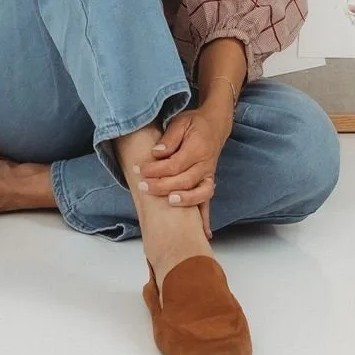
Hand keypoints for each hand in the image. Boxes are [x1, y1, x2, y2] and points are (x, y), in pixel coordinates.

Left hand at [138, 103, 230, 233]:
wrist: (215, 125)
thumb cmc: (195, 124)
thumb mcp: (181, 122)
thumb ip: (169, 138)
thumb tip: (156, 153)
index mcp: (198, 148)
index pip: (175, 163)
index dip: (156, 169)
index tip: (139, 170)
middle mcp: (205, 164)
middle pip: (184, 180)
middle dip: (162, 186)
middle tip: (143, 187)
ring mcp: (209, 175)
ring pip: (200, 193)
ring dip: (184, 200)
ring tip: (167, 202)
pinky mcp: (209, 183)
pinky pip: (207, 201)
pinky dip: (206, 217)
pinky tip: (203, 232)